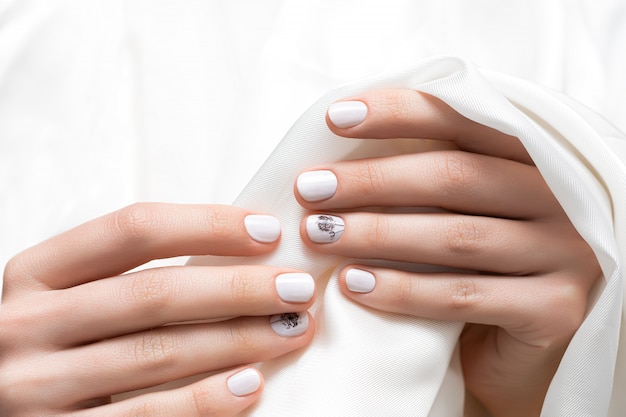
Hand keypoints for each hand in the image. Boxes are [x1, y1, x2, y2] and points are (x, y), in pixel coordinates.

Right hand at [0, 203, 314, 416]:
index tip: (268, 233)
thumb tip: (242, 258)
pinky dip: (203, 401)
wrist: (3, 408)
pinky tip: (250, 385)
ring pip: (156, 354)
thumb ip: (136, 277)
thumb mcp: (75, 297)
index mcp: (38, 273)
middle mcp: (29, 324)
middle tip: (296, 288)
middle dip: (237, 288)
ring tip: (290, 329)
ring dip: (237, 340)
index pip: (132, 230)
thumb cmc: (59, 344)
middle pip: (153, 293)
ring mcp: (36, 387)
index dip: (208, 226)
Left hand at [295, 90, 599, 415]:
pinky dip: (402, 290)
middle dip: (372, 180)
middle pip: (455, 178)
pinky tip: (353, 284)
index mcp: (538, 159)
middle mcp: (560, 200)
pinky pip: (462, 295)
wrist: (524, 349)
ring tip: (318, 233)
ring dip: (376, 234)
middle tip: (310, 188)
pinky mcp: (554, 311)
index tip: (335, 117)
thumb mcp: (464, 210)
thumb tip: (346, 142)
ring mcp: (565, 255)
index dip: (399, 113)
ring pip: (455, 237)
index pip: (465, 120)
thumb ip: (431, 175)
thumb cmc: (482, 265)